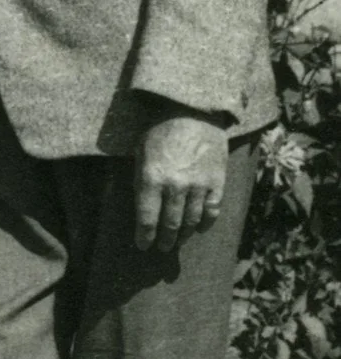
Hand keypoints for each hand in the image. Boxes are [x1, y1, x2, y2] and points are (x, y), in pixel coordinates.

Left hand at [134, 107, 229, 252]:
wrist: (193, 110)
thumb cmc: (161, 129)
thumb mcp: (140, 151)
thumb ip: (140, 179)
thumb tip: (142, 206)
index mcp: (151, 178)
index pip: (146, 218)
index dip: (144, 236)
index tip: (143, 246)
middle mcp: (175, 186)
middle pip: (170, 224)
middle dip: (164, 239)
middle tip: (162, 248)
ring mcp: (198, 185)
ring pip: (191, 220)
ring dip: (183, 234)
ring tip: (178, 240)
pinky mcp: (217, 181)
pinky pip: (212, 209)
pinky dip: (205, 222)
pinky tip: (199, 227)